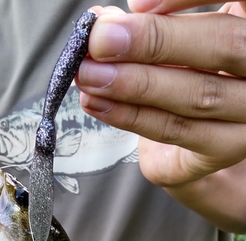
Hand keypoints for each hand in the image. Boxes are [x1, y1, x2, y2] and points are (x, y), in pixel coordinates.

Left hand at [76, 6, 245, 186]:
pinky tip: (98, 103)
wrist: (208, 136)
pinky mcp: (227, 148)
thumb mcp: (183, 42)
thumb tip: (104, 22)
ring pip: (198, 95)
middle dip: (153, 42)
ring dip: (134, 84)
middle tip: (99, 41)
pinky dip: (132, 116)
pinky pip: (177, 130)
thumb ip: (154, 30)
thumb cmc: (194, 73)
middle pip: (223, 46)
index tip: (137, 3)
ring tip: (89, 75)